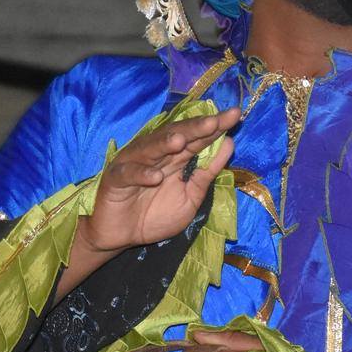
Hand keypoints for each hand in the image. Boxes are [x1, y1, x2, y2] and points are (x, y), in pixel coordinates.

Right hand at [78, 106, 240, 256]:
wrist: (122, 236)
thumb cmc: (155, 214)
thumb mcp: (191, 196)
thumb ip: (207, 172)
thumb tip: (229, 143)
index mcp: (175, 156)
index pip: (197, 138)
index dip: (215, 127)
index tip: (235, 115)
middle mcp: (156, 154)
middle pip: (177, 136)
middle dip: (195, 128)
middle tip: (214, 121)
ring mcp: (134, 163)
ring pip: (150, 149)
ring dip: (164, 144)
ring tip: (181, 140)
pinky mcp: (116, 179)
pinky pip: (129, 174)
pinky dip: (141, 175)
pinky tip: (155, 177)